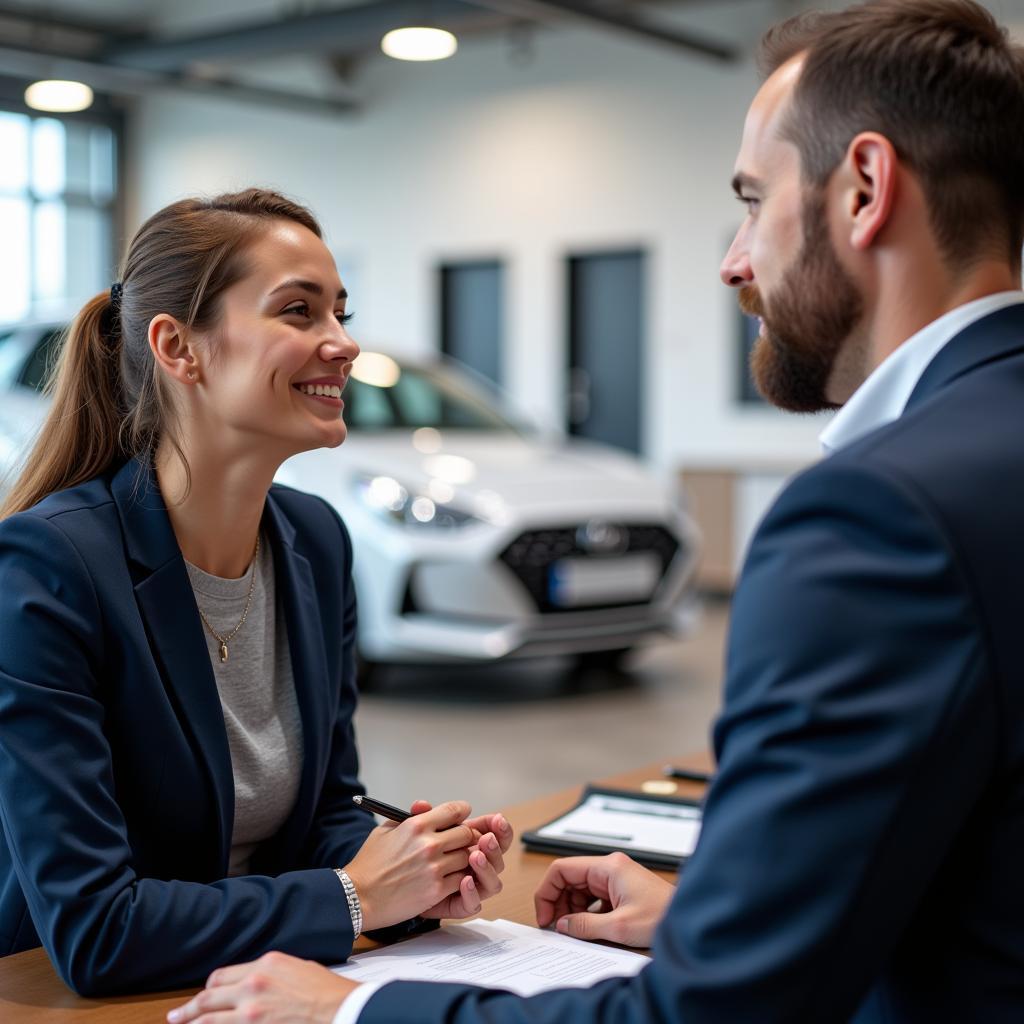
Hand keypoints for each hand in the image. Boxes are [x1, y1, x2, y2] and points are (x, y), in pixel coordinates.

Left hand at [166, 952, 357, 1023]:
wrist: (341, 1009)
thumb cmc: (325, 991)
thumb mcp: (295, 968)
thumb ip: (269, 974)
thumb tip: (250, 985)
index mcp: (264, 964)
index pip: (222, 976)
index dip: (208, 990)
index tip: (202, 997)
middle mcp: (253, 985)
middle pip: (209, 997)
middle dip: (188, 1010)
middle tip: (174, 1017)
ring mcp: (251, 1012)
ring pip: (209, 1020)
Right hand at [344, 800, 475, 929]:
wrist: (358, 897)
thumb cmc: (369, 864)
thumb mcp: (384, 831)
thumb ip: (408, 818)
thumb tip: (425, 809)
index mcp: (416, 825)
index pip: (453, 810)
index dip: (462, 811)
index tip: (463, 815)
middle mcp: (429, 844)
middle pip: (466, 833)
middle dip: (465, 837)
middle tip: (460, 842)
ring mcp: (434, 867)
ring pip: (467, 857)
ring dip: (462, 859)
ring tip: (453, 863)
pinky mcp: (436, 890)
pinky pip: (461, 879)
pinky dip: (459, 879)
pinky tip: (449, 879)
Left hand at [409, 801, 513, 919]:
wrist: (391, 887)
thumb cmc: (406, 858)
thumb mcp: (412, 834)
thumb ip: (420, 817)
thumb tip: (422, 804)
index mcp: (467, 842)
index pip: (493, 833)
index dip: (498, 827)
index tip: (497, 819)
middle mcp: (472, 864)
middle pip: (497, 857)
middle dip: (496, 846)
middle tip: (487, 839)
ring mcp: (468, 885)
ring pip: (492, 881)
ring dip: (487, 867)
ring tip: (476, 856)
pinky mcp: (458, 905)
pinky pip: (473, 903)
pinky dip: (472, 892)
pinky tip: (465, 881)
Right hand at [534, 852, 674, 947]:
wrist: (690, 919)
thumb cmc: (663, 917)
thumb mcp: (620, 927)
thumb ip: (585, 925)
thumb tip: (562, 925)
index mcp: (607, 867)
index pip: (562, 869)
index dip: (547, 892)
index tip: (545, 917)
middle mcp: (610, 867)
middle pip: (569, 878)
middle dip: (558, 902)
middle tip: (556, 927)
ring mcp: (616, 877)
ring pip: (580, 888)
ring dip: (571, 908)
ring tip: (572, 930)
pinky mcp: (622, 889)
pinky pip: (593, 897)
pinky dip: (586, 911)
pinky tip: (588, 928)